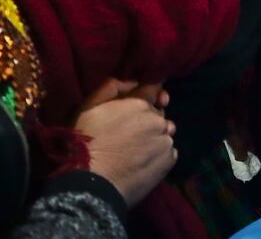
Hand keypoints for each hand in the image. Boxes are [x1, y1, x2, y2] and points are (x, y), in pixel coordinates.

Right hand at [74, 78, 176, 207]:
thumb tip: (134, 81)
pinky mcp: (169, 161)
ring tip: (136, 150)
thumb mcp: (89, 107)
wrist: (92, 185)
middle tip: (131, 133)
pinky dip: (159, 154)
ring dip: (155, 137)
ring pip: (164, 133)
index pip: (154, 89)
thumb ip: (112, 87)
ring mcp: (165, 141)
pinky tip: (142, 162)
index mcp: (140, 104)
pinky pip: (168, 152)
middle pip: (158, 114)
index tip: (147, 99)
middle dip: (149, 118)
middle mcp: (158, 120)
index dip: (151, 93)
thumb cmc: (86, 144)